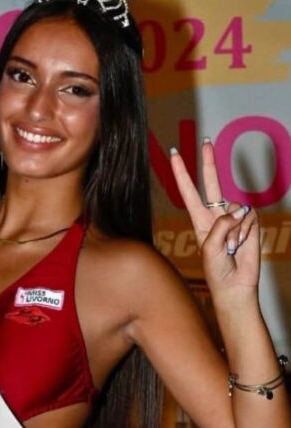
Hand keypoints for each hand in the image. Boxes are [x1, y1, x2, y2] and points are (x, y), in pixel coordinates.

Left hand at [170, 139, 259, 296]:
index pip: (189, 191)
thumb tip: (239, 210)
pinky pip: (250, 217)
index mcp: (200, 220)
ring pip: (236, 208)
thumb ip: (221, 225)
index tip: (175, 153)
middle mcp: (216, 215)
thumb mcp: (210, 248)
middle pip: (212, 183)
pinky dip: (247, 231)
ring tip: (233, 246)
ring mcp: (235, 218)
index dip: (182, 173)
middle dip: (209, 162)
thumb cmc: (216, 270)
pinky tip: (244, 243)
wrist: (235, 286)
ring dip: (236, 228)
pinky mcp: (251, 223)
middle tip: (207, 141)